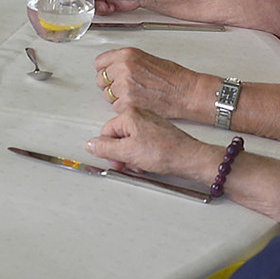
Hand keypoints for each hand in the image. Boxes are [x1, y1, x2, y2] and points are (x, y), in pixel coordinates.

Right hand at [86, 105, 221, 182]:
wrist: (189, 158)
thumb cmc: (165, 152)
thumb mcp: (128, 152)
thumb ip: (105, 148)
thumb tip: (91, 144)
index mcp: (130, 114)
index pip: (106, 132)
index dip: (108, 150)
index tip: (115, 161)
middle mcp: (139, 114)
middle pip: (117, 136)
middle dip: (120, 154)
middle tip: (127, 164)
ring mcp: (149, 122)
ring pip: (129, 142)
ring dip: (131, 156)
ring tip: (141, 164)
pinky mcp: (158, 131)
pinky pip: (141, 142)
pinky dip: (141, 154)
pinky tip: (148, 162)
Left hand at [93, 47, 213, 122]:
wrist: (185, 92)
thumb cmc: (172, 77)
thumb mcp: (145, 58)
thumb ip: (125, 61)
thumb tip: (110, 68)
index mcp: (127, 55)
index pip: (99, 63)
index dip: (104, 70)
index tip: (108, 74)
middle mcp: (123, 68)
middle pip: (100, 80)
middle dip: (109, 85)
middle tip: (123, 87)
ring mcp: (124, 87)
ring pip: (107, 95)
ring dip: (117, 97)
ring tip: (135, 95)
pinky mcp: (127, 104)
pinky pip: (115, 108)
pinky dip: (124, 108)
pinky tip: (138, 102)